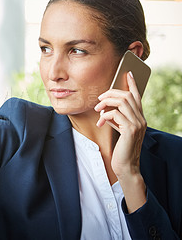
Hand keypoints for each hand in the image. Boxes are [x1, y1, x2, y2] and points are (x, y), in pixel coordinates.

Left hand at [94, 71, 146, 211]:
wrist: (126, 166)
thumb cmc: (120, 148)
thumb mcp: (119, 129)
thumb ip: (117, 117)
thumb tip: (105, 107)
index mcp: (139, 117)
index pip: (137, 96)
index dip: (132, 84)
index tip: (128, 73)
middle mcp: (141, 119)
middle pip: (127, 96)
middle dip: (111, 93)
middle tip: (99, 100)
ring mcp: (137, 124)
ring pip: (122, 102)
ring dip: (106, 102)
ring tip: (97, 109)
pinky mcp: (130, 130)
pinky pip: (116, 114)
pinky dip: (105, 116)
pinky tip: (100, 123)